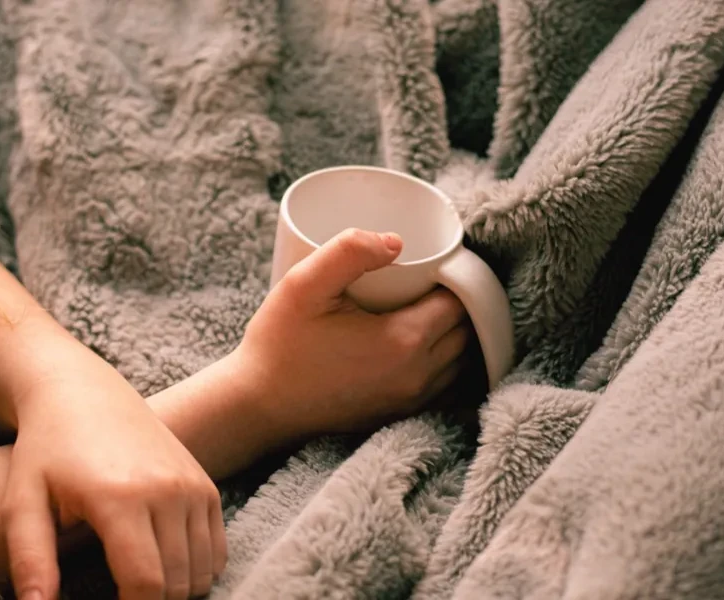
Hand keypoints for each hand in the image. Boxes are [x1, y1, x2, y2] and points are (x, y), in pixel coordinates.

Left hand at [2, 356, 225, 599]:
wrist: (84, 392)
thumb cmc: (46, 450)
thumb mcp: (22, 501)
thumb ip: (30, 560)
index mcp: (119, 498)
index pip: (145, 584)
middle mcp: (166, 490)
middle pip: (176, 584)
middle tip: (119, 597)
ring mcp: (192, 486)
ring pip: (202, 572)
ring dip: (175, 591)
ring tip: (137, 586)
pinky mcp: (205, 484)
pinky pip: (217, 550)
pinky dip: (197, 570)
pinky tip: (163, 567)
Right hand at [232, 228, 469, 437]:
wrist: (257, 406)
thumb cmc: (278, 345)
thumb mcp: (303, 284)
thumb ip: (348, 251)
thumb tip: (396, 241)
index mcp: (403, 342)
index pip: (461, 301)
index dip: (457, 275)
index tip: (439, 258)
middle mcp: (417, 376)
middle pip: (467, 330)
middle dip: (460, 301)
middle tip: (435, 275)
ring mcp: (410, 401)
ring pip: (461, 359)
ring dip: (455, 331)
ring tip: (431, 303)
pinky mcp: (399, 414)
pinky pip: (444, 384)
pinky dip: (445, 360)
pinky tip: (424, 340)